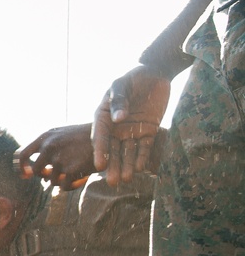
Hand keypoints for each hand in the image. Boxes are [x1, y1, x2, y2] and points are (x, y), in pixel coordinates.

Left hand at [15, 123, 95, 189]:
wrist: (110, 137)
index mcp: (45, 137)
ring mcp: (59, 159)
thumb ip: (46, 149)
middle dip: (44, 176)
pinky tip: (81, 178)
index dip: (22, 167)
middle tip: (58, 174)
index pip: (22, 155)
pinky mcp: (70, 170)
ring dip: (62, 180)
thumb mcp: (63, 135)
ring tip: (75, 172)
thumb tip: (30, 172)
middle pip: (36, 172)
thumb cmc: (86, 138)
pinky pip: (63, 187)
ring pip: (51, 181)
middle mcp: (49, 147)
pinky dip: (71, 185)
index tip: (25, 176)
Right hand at [92, 65, 170, 185]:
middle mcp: (115, 128)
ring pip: (128, 152)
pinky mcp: (147, 132)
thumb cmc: (133, 78)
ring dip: (127, 165)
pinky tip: (140, 168)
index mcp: (104, 117)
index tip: (100, 165)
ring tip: (127, 179)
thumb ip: (119, 100)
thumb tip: (118, 119)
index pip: (100, 137)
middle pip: (113, 150)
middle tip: (112, 182)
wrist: (155, 73)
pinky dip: (142, 157)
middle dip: (113, 166)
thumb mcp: (121, 85)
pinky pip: (144, 147)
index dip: (100, 151)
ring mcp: (131, 131)